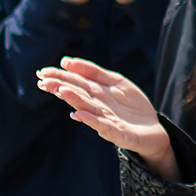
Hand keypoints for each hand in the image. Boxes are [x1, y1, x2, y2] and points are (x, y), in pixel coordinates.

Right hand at [36, 57, 174, 176]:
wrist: (154, 129)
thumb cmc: (132, 106)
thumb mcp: (116, 82)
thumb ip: (94, 72)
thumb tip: (67, 61)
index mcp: (96, 94)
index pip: (75, 83)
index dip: (59, 77)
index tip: (41, 73)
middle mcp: (97, 107)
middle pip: (78, 95)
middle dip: (60, 88)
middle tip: (43, 82)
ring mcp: (107, 121)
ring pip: (88, 109)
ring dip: (74, 100)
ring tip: (60, 91)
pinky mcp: (118, 134)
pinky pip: (103, 126)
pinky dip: (91, 120)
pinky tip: (78, 114)